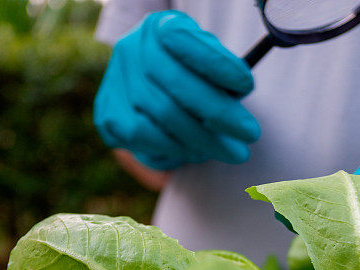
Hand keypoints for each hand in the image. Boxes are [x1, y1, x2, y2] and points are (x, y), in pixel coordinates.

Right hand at [94, 11, 260, 169]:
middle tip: (251, 134)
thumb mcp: (208, 61)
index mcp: (160, 27)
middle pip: (177, 86)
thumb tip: (240, 90)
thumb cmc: (190, 75)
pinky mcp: (108, 116)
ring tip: (231, 150)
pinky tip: (197, 151)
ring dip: (204, 140)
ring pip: (163, 117)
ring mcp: (116, 82)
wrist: (148, 92)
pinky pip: (146, 138)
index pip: (185, 40)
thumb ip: (223, 72)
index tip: (247, 84)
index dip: (216, 63)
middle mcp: (132, 48)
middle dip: (220, 114)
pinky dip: (177, 148)